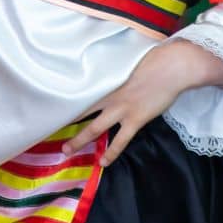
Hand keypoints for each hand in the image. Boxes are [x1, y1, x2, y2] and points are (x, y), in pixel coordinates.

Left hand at [62, 40, 222, 165]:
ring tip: (66, 150)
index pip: (82, 91)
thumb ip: (117, 70)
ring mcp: (122, 108)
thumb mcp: (129, 62)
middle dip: (66, 121)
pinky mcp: (136, 119)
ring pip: (95, 127)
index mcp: (108, 79)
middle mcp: (110, 95)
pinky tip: (103, 162)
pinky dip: (111, 152)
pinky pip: (120, 140)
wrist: (172, 67)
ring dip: (80, 139)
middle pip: (82, 110)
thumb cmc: (155, 59)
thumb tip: (110, 71)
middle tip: (50, 130)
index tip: (53, 103)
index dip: (68, 98)